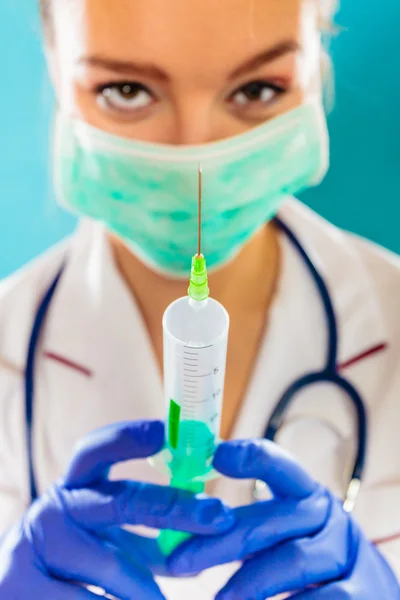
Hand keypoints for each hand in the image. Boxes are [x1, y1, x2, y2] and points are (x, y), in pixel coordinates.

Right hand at [0, 420, 233, 598]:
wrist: (13, 592)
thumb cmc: (73, 564)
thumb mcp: (106, 543)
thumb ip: (148, 542)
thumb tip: (202, 546)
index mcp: (76, 486)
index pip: (99, 449)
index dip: (130, 437)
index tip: (167, 432)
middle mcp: (56, 505)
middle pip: (121, 500)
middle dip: (175, 508)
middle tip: (218, 516)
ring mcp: (34, 543)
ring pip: (112, 565)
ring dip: (147, 589)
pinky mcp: (19, 583)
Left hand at [169, 439, 399, 598]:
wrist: (362, 589)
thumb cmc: (306, 555)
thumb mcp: (283, 530)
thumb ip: (246, 525)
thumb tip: (181, 529)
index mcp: (304, 493)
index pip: (279, 465)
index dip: (250, 458)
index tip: (216, 457)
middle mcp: (327, 515)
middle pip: (270, 521)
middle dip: (220, 541)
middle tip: (179, 562)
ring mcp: (345, 551)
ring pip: (294, 561)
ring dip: (250, 582)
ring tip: (218, 599)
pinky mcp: (362, 589)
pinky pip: (321, 598)